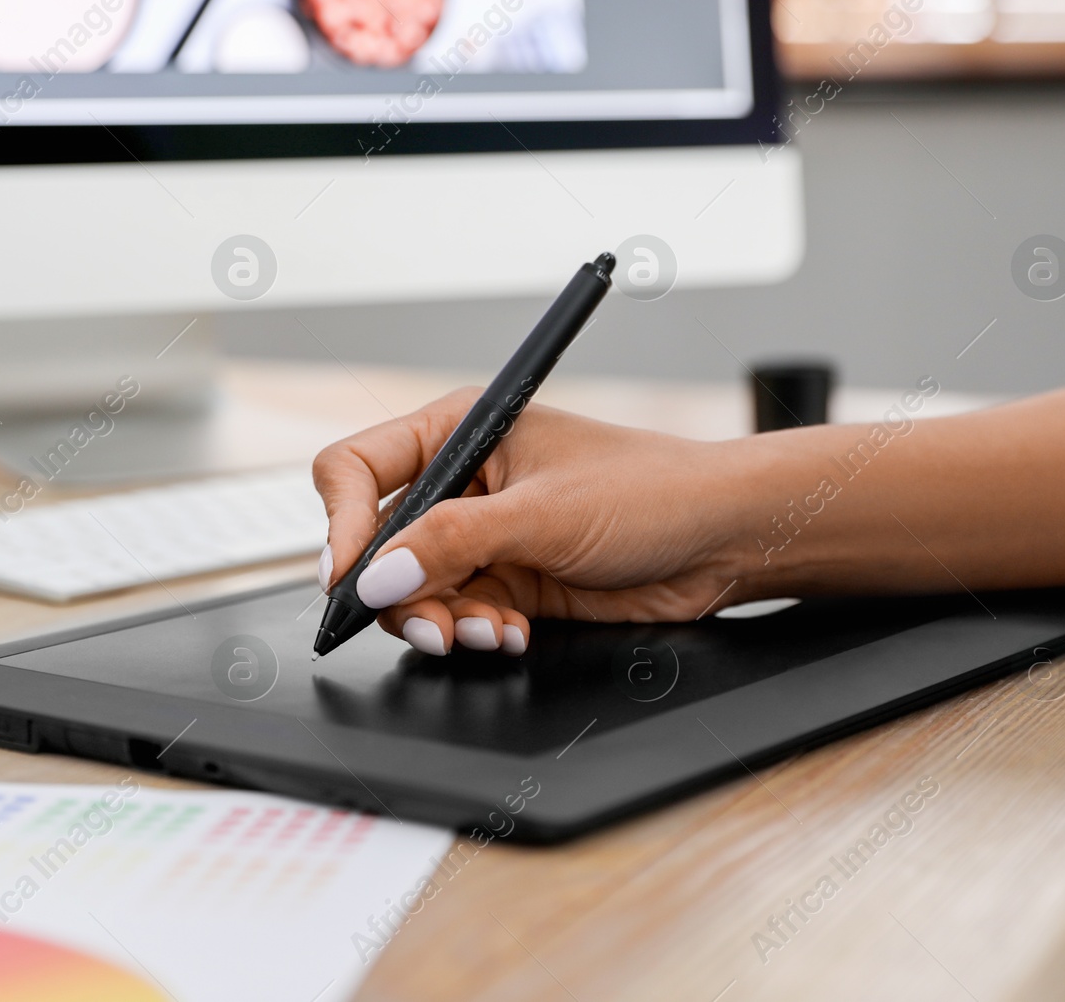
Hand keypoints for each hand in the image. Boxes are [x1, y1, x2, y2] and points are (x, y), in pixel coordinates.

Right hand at [312, 388, 746, 655]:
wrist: (722, 540)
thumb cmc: (652, 491)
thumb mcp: (543, 514)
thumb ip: (452, 544)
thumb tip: (377, 576)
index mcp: (460, 431)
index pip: (357, 469)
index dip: (342, 523)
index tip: (350, 576)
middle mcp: (462, 482)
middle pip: (378, 544)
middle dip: (399, 591)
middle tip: (432, 624)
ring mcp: (483, 536)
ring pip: (413, 590)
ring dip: (442, 620)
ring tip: (487, 631)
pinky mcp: (507, 582)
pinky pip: (457, 615)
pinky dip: (475, 632)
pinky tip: (512, 633)